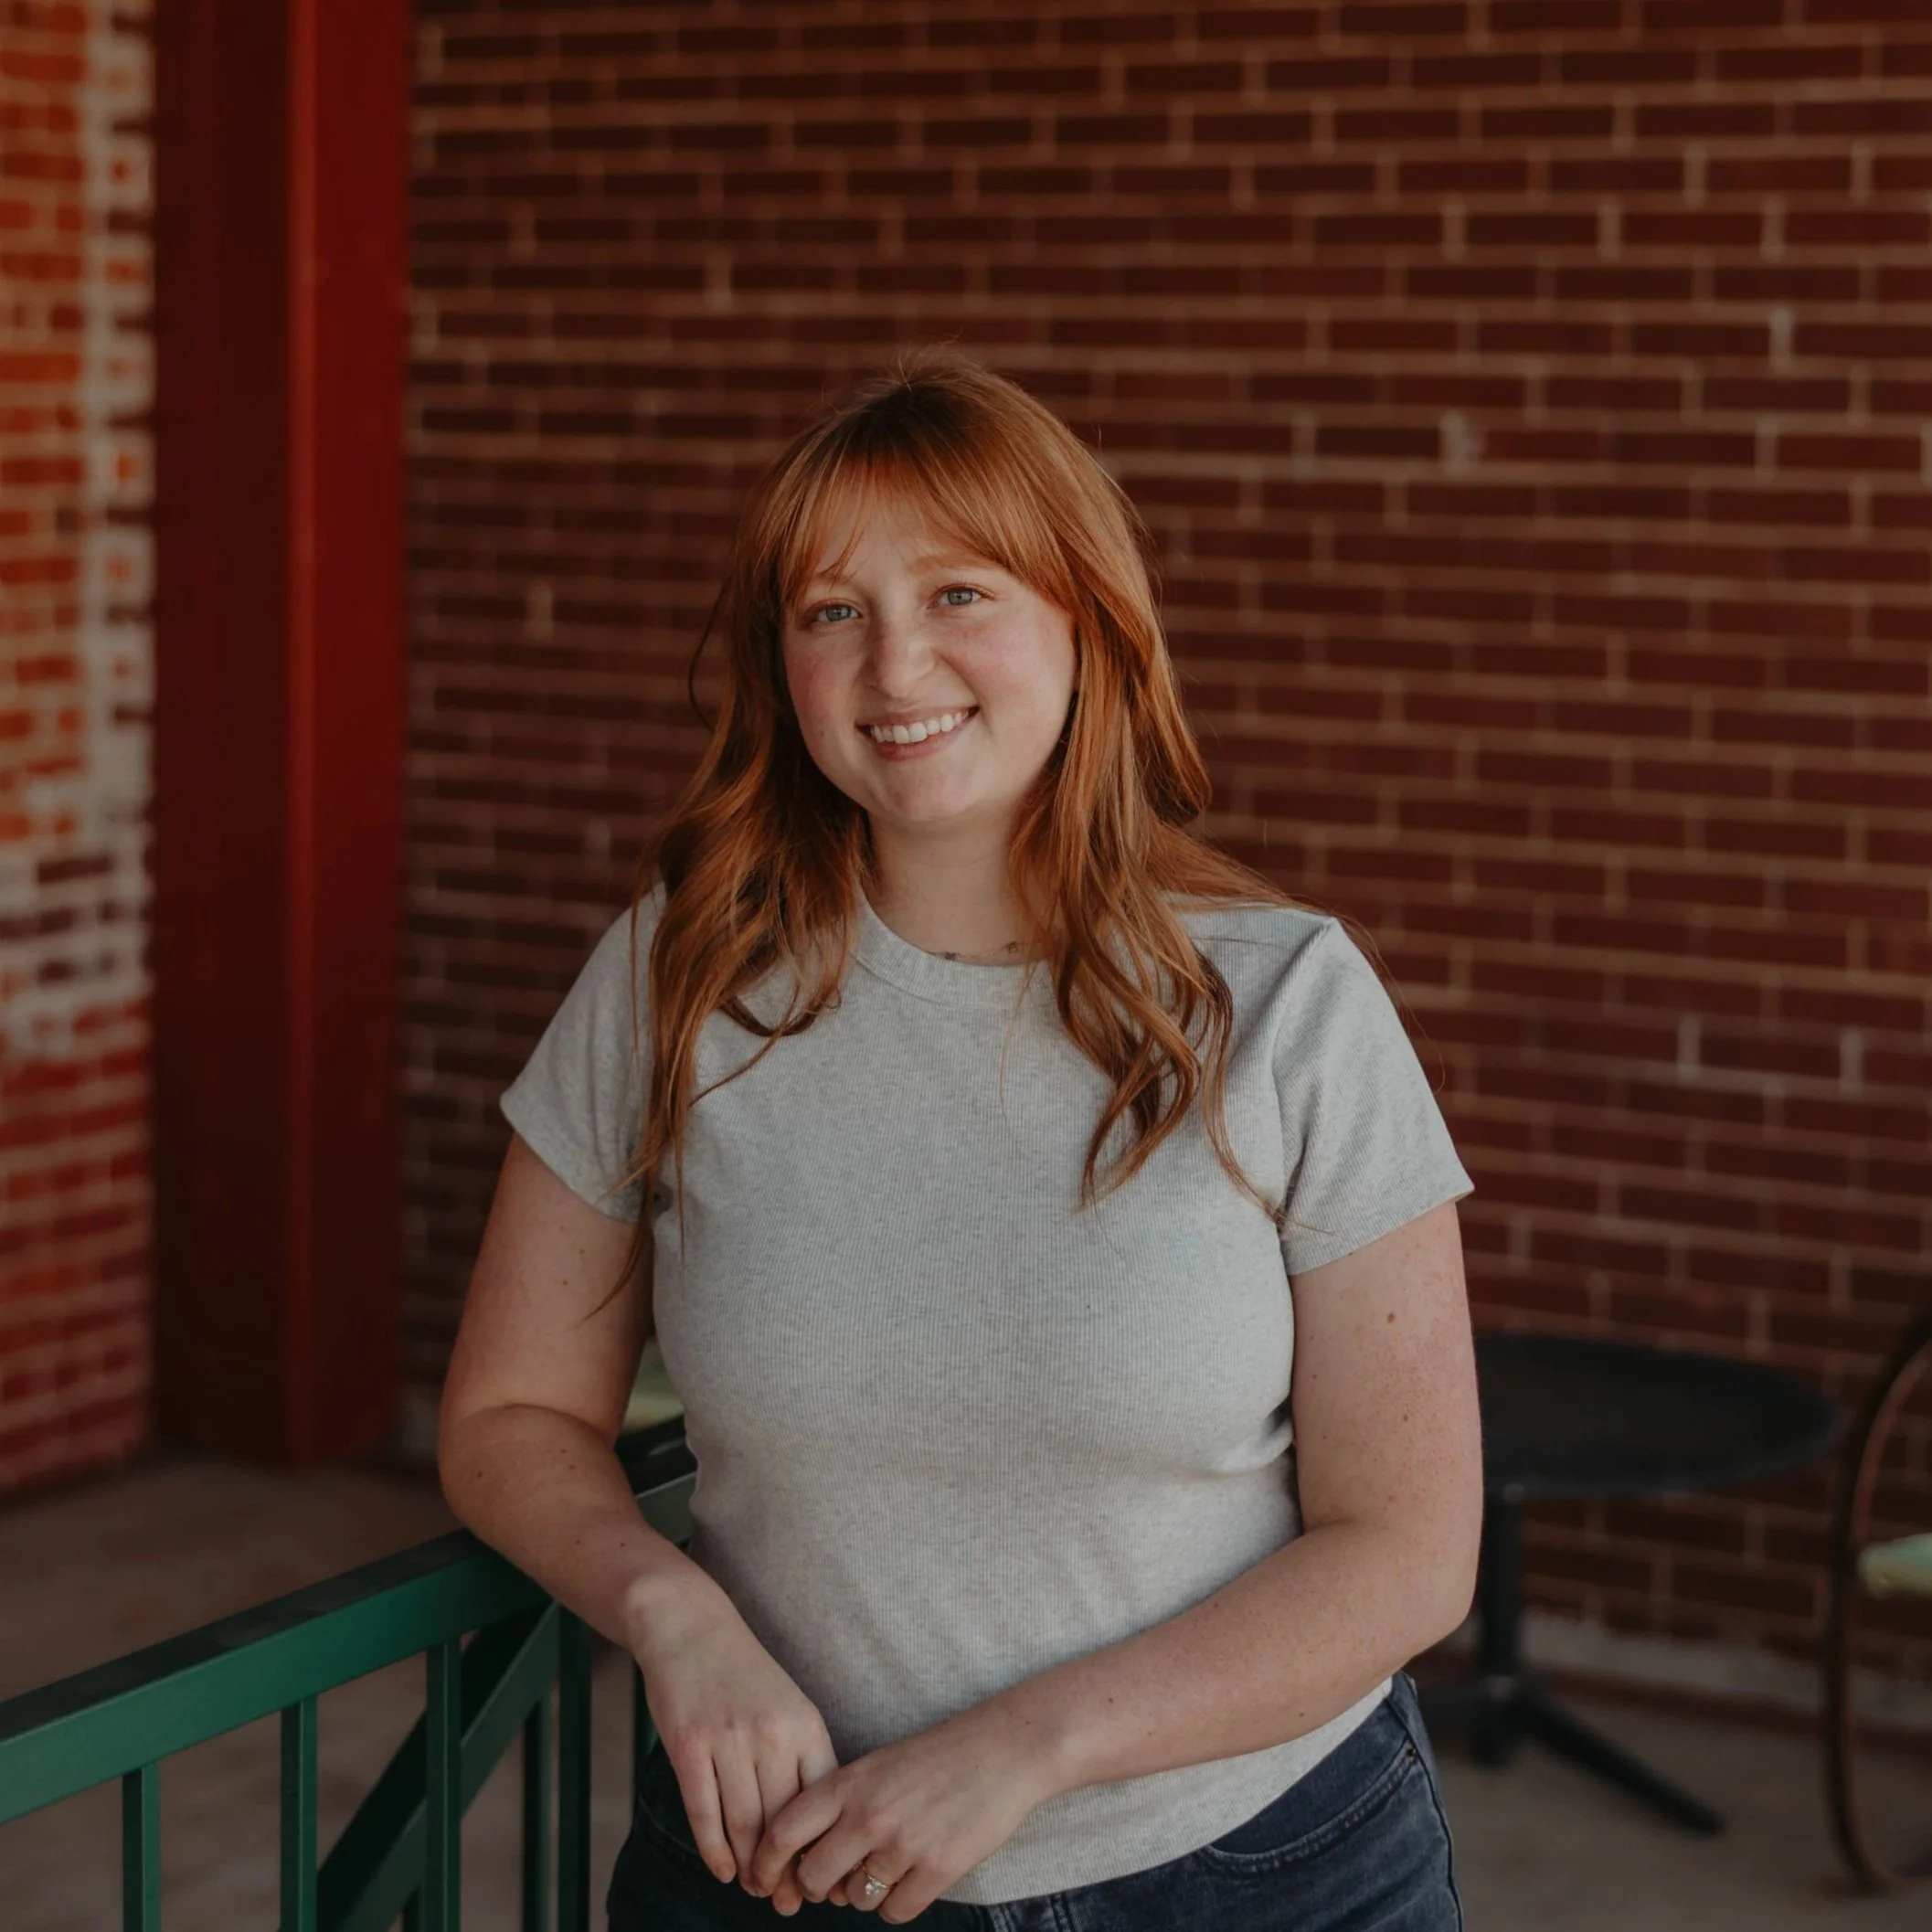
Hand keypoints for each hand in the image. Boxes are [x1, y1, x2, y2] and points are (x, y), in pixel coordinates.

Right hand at [631, 1575, 837, 1915]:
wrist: (690, 1629)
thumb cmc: (744, 1676)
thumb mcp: (788, 1707)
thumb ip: (801, 1758)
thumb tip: (816, 1826)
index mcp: (804, 1725)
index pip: (821, 1802)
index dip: (823, 1847)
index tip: (825, 1880)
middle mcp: (771, 1734)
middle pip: (783, 1823)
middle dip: (788, 1871)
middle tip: (788, 1902)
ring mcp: (727, 1740)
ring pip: (745, 1825)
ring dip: (751, 1868)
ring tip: (756, 1890)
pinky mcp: (688, 1747)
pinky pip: (704, 1813)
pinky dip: (715, 1850)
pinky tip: (723, 1870)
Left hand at [743, 1701, 1058, 1922]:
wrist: (1003, 1750)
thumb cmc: (937, 1756)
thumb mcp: (877, 1765)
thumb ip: (839, 1805)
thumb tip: (809, 1858)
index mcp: (849, 1782)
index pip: (782, 1832)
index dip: (765, 1863)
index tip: (764, 1878)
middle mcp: (869, 1815)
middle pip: (813, 1877)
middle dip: (816, 1887)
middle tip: (832, 1879)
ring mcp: (903, 1844)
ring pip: (856, 1898)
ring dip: (863, 1892)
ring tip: (887, 1865)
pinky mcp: (938, 1869)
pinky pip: (895, 1912)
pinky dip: (897, 1903)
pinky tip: (911, 1877)